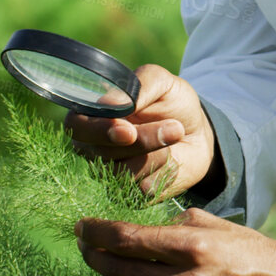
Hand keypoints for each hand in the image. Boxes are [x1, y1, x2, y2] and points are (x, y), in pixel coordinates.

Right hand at [63, 64, 214, 198]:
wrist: (198, 132)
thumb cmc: (172, 102)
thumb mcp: (162, 82)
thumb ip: (138, 86)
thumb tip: (109, 103)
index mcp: (91, 115)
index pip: (76, 126)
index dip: (99, 130)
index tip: (128, 130)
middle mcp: (93, 147)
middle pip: (101, 153)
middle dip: (141, 142)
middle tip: (174, 128)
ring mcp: (109, 173)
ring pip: (122, 174)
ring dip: (158, 155)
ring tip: (176, 134)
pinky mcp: (130, 194)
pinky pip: (141, 190)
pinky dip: (165, 173)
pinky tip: (174, 159)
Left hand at [76, 207, 275, 275]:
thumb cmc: (249, 252)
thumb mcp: (214, 226)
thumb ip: (171, 226)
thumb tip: (129, 230)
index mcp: (195, 248)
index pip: (126, 239)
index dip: (96, 232)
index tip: (82, 227)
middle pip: (118, 270)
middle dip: (95, 255)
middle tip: (88, 247)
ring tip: (108, 273)